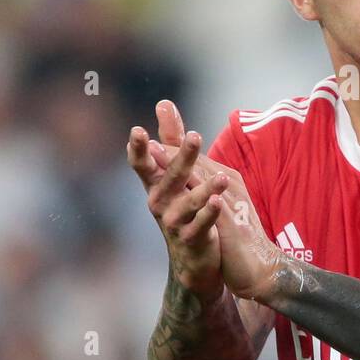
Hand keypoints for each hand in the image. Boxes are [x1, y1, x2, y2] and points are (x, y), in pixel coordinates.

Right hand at [126, 100, 229, 298]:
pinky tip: (218, 202)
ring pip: (188, 202)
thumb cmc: (183, 207)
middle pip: (169, 177)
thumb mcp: (175, 173)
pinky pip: (200, 225)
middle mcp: (160, 202)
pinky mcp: (191, 240)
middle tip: (195, 136)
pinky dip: (208, 214)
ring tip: (221, 178)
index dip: (139, 148)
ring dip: (205, 189)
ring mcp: (174, 223)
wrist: (194, 258)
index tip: (138, 131)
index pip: (144, 163)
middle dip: (181, 157)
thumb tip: (164, 102)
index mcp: (157, 184)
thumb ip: (170, 138)